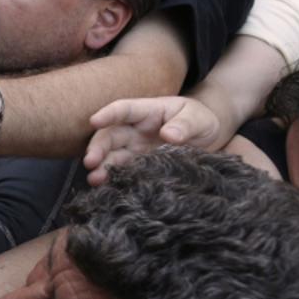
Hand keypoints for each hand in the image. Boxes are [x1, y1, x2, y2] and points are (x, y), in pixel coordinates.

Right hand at [83, 96, 222, 185]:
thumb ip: (185, 125)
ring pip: (112, 155)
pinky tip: (107, 188)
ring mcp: (135, 149)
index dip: (108, 114)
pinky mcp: (139, 166)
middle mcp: (135, 130)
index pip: (124, 109)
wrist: (207, 139)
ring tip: (94, 179)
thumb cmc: (200, 121)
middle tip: (90, 161)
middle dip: (97, 147)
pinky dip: (114, 179)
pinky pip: (123, 171)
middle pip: (110, 135)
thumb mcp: (198, 118)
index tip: (94, 121)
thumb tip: (168, 135)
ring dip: (101, 166)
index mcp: (147, 112)